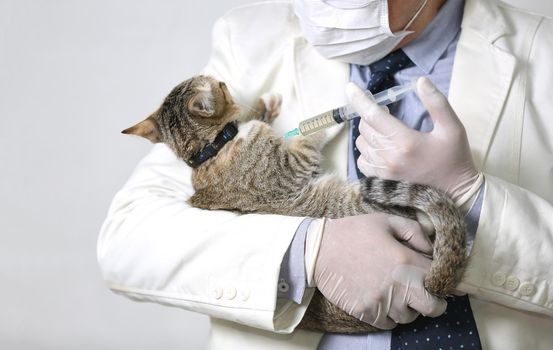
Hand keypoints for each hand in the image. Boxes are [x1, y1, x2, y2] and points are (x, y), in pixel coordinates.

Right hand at [314, 214, 446, 328]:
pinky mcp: (366, 312)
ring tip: (396, 293)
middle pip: (433, 308)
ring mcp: (381, 302)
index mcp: (406, 260)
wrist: (318, 249)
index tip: (439, 280)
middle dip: (433, 301)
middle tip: (423, 293)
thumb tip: (432, 249)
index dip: (444, 281)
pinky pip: (389, 324)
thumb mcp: (385, 220)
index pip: (441, 281)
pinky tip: (382, 301)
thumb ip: (414, 231)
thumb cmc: (353, 232)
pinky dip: (389, 316)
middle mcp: (398, 285)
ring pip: (409, 317)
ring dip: (408, 307)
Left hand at [347, 77, 479, 203]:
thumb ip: (437, 102)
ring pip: (361, 144)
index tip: (350, 87)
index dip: (359, 99)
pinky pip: (362, 162)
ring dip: (368, 134)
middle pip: (365, 128)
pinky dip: (367, 152)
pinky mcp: (381, 181)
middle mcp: (390, 157)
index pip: (373, 115)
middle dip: (370, 116)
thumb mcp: (452, 127)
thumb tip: (420, 81)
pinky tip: (381, 149)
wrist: (456, 192)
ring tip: (385, 132)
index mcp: (406, 141)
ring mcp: (383, 172)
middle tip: (385, 115)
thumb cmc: (454, 157)